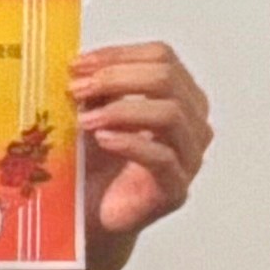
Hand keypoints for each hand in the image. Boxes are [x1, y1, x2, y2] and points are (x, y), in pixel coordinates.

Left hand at [74, 38, 209, 256]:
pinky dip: (130, 143)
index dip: (120, 54)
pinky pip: (163, 158)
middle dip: (117, 77)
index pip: (162, 57)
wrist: (91, 215)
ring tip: (84, 119)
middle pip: (168, 79)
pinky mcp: (175, 189)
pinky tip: (103, 139)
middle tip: (76, 89)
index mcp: (178, 96)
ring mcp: (189, 157)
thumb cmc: (94, 163)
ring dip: (122, 110)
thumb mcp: (91, 114)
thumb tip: (78, 64)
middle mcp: (192, 123)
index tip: (78, 63)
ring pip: (172, 114)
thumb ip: (95, 89)